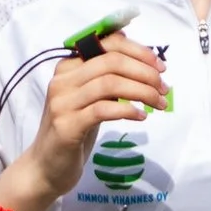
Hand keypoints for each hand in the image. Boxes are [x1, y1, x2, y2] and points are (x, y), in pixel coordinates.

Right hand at [1, 32, 171, 210]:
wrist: (46, 166)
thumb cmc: (75, 129)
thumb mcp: (91, 99)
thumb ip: (109, 79)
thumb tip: (145, 63)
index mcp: (69, 66)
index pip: (107, 44)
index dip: (139, 52)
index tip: (161, 67)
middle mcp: (62, 80)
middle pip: (111, 62)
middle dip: (145, 73)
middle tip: (164, 89)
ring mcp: (62, 102)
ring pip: (110, 83)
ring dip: (142, 91)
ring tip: (159, 103)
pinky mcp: (66, 126)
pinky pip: (103, 110)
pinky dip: (128, 110)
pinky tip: (141, 117)